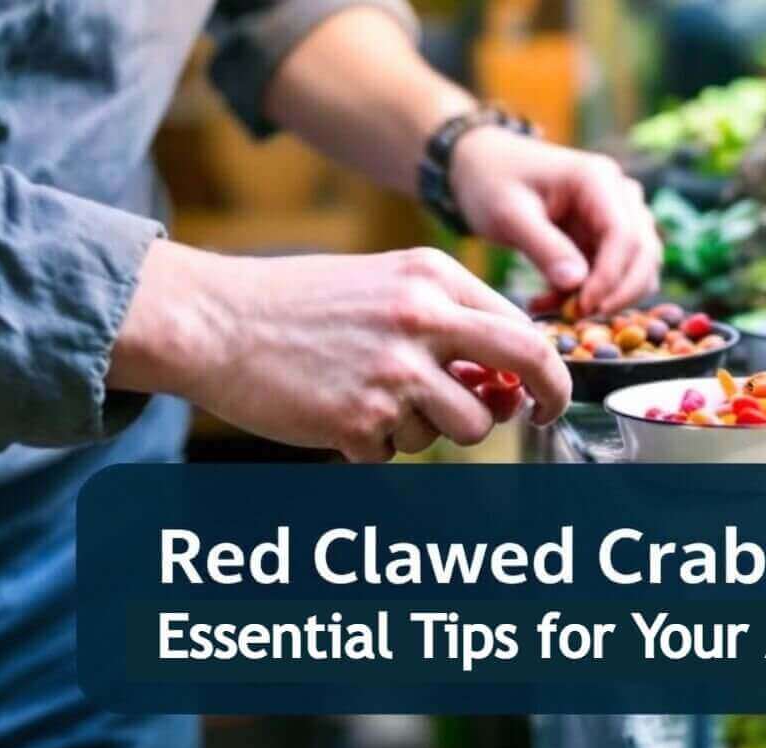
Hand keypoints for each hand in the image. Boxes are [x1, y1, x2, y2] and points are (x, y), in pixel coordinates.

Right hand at [109, 243, 570, 462]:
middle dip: (548, 396)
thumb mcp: (386, 283)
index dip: (546, 366)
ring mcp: (393, 372)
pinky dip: (375, 443)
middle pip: (524, 365)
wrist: (216, 320)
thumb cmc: (301, 303)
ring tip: (384, 406)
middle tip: (542, 413)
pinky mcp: (360, 418)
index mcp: (431, 278)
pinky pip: (398, 452)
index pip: (521, 327)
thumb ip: (449, 320)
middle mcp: (421, 319)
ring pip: (465, 427)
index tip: (545, 389)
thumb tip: (505, 381)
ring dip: (436, 429)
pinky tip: (339, 411)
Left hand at [450, 128, 662, 316]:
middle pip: (644, 253)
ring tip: (554, 308)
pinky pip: (614, 276)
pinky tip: (549, 301)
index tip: (583, 307)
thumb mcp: (508, 215)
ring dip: (605, 298)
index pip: (625, 235)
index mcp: (598, 179)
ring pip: (638, 268)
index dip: (611, 277)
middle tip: (577, 317)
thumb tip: (577, 286)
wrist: (483, 167)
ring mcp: (618, 216)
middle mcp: (620, 195)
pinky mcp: (606, 239)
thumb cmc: (492, 182)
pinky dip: (589, 296)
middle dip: (617, 293)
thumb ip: (544, 247)